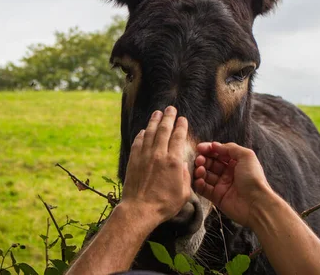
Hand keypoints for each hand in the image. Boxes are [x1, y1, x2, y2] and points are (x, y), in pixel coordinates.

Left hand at [120, 106, 191, 228]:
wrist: (139, 209)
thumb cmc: (164, 204)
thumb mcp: (184, 193)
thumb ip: (185, 176)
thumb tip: (182, 164)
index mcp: (174, 161)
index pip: (178, 137)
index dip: (181, 126)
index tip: (182, 119)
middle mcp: (159, 155)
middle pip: (164, 130)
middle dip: (168, 117)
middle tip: (170, 108)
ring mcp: (145, 156)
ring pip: (150, 133)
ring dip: (155, 121)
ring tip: (157, 113)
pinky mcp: (134, 160)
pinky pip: (138, 142)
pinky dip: (142, 134)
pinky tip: (145, 130)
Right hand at [193, 142, 271, 226]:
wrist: (256, 204)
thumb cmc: (253, 178)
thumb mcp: (246, 156)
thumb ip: (231, 148)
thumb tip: (215, 145)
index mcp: (236, 162)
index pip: (219, 153)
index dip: (209, 149)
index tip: (200, 148)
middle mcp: (228, 173)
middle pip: (210, 163)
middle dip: (203, 159)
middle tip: (199, 160)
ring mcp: (222, 185)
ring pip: (206, 175)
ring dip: (200, 171)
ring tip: (200, 170)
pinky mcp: (217, 197)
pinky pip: (204, 189)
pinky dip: (199, 184)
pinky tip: (199, 181)